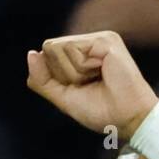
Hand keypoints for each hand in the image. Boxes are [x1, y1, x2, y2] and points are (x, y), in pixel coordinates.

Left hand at [26, 31, 158, 139]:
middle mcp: (89, 42)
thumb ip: (43, 80)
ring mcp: (97, 39)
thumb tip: (31, 54)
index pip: (47, 54)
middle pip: (49, 48)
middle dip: (62, 74)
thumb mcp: (64, 98)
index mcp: (81, 54)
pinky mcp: (104, 40)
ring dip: (72, 73)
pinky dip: (81, 69)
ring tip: (96, 80)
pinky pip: (72, 50)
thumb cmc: (102, 111)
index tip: (81, 89)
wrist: (127, 119)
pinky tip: (101, 73)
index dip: (56, 77)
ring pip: (58, 48)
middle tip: (89, 85)